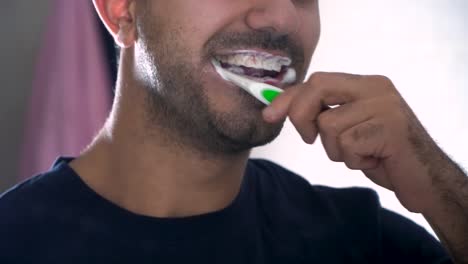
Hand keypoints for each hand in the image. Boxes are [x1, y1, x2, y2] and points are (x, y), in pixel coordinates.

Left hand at [263, 72, 448, 212]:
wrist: (423, 178)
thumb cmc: (380, 153)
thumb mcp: (348, 128)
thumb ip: (323, 113)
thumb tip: (278, 109)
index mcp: (365, 84)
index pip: (317, 81)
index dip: (288, 98)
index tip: (269, 115)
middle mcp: (376, 88)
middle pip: (318, 87)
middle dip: (301, 116)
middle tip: (310, 139)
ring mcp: (385, 106)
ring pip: (329, 124)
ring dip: (336, 150)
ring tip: (361, 154)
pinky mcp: (391, 128)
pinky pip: (347, 145)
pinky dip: (354, 161)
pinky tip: (373, 160)